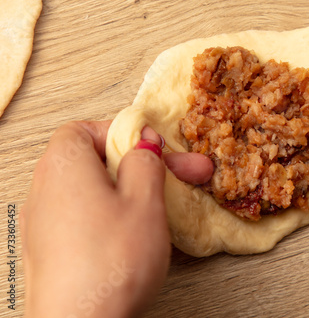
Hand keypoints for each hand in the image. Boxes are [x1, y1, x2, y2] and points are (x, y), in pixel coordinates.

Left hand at [21, 121, 212, 316]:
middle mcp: (45, 189)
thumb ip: (145, 162)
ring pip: (93, 191)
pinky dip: (111, 216)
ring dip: (129, 191)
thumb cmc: (111, 263)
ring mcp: (44, 222)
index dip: (126, 135)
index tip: (156, 149)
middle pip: (95, 160)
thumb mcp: (143, 201)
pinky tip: (134, 235)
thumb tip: (142, 144)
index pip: (89, 129)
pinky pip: (84, 217)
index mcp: (64, 165)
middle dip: (140, 165)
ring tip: (160, 207)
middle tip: (180, 175)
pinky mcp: (50, 250)